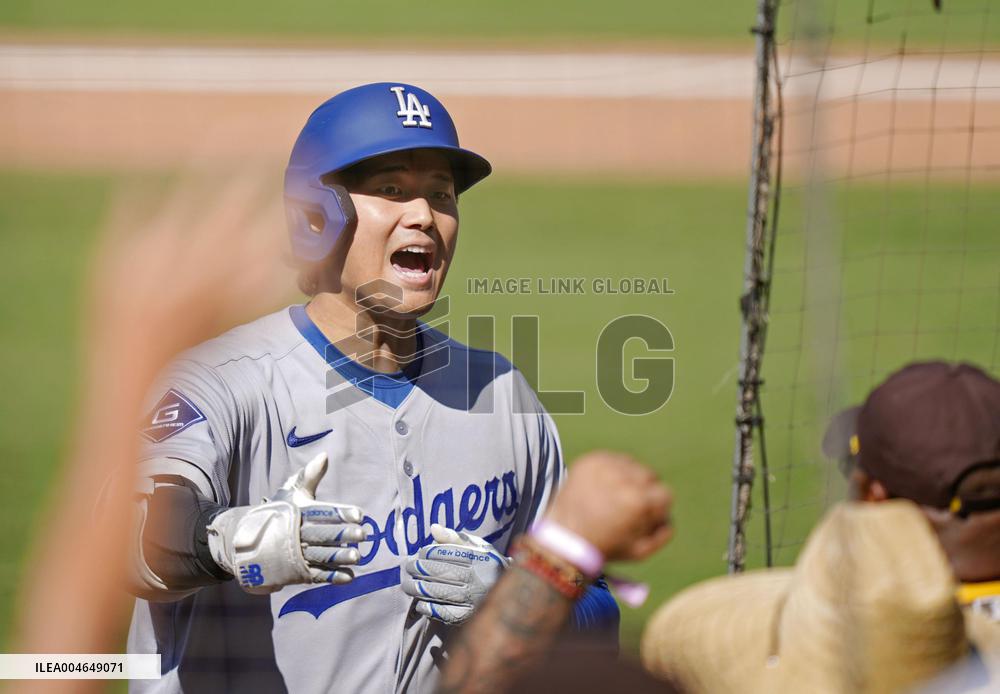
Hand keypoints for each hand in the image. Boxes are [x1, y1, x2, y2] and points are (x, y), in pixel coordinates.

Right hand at [206, 453, 366, 593]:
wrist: (249, 542)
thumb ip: (309, 476)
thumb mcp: (291, 492)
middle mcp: (296, 533)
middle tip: (362, 534)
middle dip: (341, 535)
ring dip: (339, 556)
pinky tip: (349, 576)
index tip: (359, 514)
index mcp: (296, 513)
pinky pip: (316, 575)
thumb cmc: (279, 513)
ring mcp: (296, 554)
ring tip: (357, 556)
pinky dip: (332, 577)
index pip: (320, 512)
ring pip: (319, 555)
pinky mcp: (296, 571)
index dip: (340, 513)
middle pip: (321, 534)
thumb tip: (325, 456)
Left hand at [402, 524, 508, 623]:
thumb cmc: (486, 563)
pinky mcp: (471, 616)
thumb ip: (454, 537)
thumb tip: (433, 528)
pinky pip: (447, 613)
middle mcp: (479, 578)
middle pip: (444, 572)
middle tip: (408, 567)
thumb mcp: (477, 546)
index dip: (430, 553)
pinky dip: (431, 608)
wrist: (510, 591)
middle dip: (421, 570)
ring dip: (421, 589)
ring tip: (407, 585)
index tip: (419, 554)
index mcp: (480, 558)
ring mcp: (475, 599)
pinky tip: (420, 603)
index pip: (450, 553)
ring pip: (442, 593)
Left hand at [546, 451, 672, 561]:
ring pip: (633, 465)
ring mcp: (605, 466)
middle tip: (627, 506)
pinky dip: (613, 471)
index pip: (666, 493)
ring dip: (629, 478)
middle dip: (643, 490)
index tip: (643, 516)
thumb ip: (663, 532)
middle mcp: (624, 479)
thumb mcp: (640, 551)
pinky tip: (602, 488)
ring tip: (613, 497)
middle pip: (650, 475)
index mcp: (638, 501)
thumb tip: (668, 515)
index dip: (656, 507)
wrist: (563, 537)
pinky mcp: (591, 460)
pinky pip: (614, 459)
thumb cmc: (603, 547)